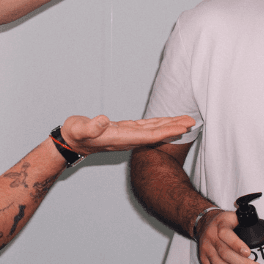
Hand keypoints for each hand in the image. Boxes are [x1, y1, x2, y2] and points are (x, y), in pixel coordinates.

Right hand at [60, 114, 193, 154]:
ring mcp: (127, 135)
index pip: (149, 136)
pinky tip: (165, 121)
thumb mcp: (80, 128)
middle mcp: (127, 138)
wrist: (70, 143)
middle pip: (156, 134)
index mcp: (121, 138)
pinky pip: (146, 127)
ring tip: (185, 121)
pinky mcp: (124, 130)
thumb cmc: (75, 134)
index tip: (182, 127)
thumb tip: (102, 121)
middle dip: (174, 128)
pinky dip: (158, 123)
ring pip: (153, 130)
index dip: (167, 131)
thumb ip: (91, 126)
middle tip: (193, 121)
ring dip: (169, 125)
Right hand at [197, 210, 263, 263]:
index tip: (250, 253)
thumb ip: (255, 222)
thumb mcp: (237, 217)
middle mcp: (211, 236)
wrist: (205, 224)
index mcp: (220, 223)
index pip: (225, 234)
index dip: (237, 244)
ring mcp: (206, 249)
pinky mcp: (203, 260)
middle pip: (224, 253)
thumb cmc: (224, 222)